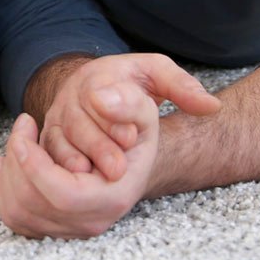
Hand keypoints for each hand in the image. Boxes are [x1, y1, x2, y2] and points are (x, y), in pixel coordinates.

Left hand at [0, 113, 147, 238]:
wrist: (126, 155)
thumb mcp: (142, 110)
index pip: (64, 195)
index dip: (35, 166)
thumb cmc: (133, 131)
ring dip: (8, 171)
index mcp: (114, 198)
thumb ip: (128, 102)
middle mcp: (91, 222)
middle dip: (18, 160)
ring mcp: (68, 230)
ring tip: (19, 139)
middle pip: (32, 203)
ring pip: (16, 211)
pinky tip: (10, 159)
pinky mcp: (49, 228)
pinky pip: (12, 216)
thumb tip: (101, 100)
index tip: (24, 133)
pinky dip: (2, 187)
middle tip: (24, 125)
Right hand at [38, 53, 219, 179]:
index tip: (131, 137)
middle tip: (119, 170)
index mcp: (97, 78)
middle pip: (77, 125)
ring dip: (77, 164)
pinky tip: (77, 187)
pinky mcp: (49, 142)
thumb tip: (211, 106)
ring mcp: (57, 122)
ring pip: (59, 144)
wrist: (93, 88)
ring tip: (99, 179)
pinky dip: (58, 173)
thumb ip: (181, 86)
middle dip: (98, 147)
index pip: (99, 95)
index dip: (113, 116)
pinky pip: (48, 158)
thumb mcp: (156, 73)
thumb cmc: (129, 82)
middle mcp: (71, 100)